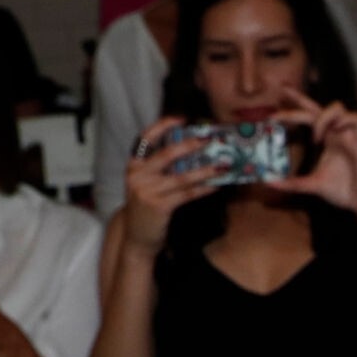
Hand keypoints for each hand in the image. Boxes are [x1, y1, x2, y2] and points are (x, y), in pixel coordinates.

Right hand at [123, 117, 224, 255]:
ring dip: (205, 169)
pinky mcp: (159, 207)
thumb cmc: (146, 206)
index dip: (163, 126)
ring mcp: (147, 191)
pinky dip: (203, 188)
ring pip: (181, 176)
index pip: (145, 138)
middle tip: (210, 140)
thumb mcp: (146, 183)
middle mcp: (137, 175)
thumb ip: (160, 167)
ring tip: (223, 164)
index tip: (182, 119)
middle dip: (190, 145)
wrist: (136, 236)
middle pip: (167, 154)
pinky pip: (187, 193)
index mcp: (133, 164)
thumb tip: (190, 150)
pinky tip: (216, 184)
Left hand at [277, 88, 356, 217]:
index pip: (309, 114)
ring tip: (315, 137)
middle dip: (298, 101)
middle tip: (278, 107)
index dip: (294, 106)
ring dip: (323, 117)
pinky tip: (333, 136)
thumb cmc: (342, 191)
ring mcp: (350, 135)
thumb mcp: (311, 184)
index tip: (273, 110)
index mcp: (326, 138)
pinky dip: (344, 122)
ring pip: (339, 108)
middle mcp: (337, 132)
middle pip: (319, 107)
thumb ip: (291, 183)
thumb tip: (268, 182)